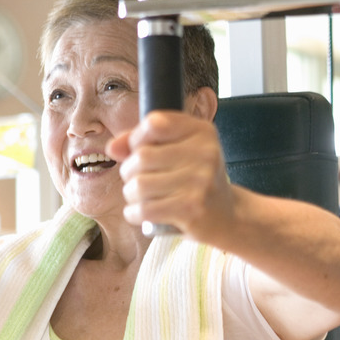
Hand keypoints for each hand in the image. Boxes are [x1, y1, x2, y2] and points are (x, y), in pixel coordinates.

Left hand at [106, 110, 232, 241]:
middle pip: (141, 156)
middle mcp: (205, 153)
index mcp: (202, 132)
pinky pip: (143, 210)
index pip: (154, 123)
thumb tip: (112, 147)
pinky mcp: (191, 210)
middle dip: (129, 172)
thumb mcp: (177, 151)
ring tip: (142, 197)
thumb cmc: (195, 180)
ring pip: (138, 185)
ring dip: (131, 194)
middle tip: (140, 180)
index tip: (140, 150)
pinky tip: (142, 212)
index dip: (137, 138)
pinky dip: (134, 213)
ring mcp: (200, 183)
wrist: (227, 216)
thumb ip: (142, 142)